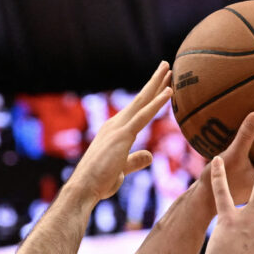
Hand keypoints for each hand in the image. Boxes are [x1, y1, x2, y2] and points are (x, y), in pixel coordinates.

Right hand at [67, 62, 174, 200]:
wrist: (83, 188)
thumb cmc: (99, 182)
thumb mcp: (122, 169)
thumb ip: (136, 160)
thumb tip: (150, 155)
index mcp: (114, 131)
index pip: (137, 110)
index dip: (150, 96)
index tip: (163, 84)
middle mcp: (115, 124)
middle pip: (140, 99)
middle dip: (154, 82)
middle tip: (166, 65)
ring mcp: (119, 128)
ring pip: (142, 101)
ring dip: (157, 84)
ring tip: (169, 68)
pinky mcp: (123, 135)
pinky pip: (144, 115)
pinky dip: (157, 103)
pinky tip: (169, 91)